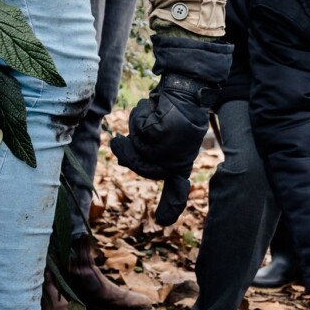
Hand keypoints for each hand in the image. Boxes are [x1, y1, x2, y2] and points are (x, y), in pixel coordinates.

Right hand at [110, 34, 232, 224]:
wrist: (186, 87)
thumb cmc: (174, 110)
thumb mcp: (164, 135)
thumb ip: (148, 151)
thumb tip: (128, 165)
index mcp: (180, 162)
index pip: (176, 187)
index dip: (171, 203)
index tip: (163, 222)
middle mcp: (179, 159)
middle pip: (138, 164)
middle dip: (128, 148)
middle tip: (124, 137)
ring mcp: (173, 147)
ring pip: (135, 146)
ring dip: (136, 126)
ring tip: (151, 115)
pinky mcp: (165, 134)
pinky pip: (138, 130)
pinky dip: (141, 116)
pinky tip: (155, 109)